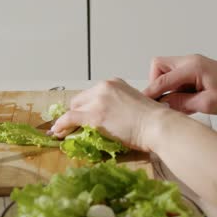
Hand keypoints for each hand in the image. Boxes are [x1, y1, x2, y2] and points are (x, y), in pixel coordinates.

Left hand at [51, 78, 169, 150]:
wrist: (158, 125)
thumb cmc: (153, 121)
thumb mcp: (134, 104)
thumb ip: (118, 106)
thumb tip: (109, 120)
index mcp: (114, 83)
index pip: (91, 94)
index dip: (85, 107)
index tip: (81, 116)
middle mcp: (104, 87)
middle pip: (79, 100)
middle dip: (76, 113)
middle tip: (74, 126)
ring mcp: (98, 101)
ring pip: (73, 110)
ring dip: (68, 121)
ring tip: (62, 132)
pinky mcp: (94, 116)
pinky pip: (69, 119)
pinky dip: (61, 126)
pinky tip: (58, 133)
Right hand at [143, 54, 216, 114]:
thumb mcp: (208, 104)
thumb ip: (182, 103)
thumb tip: (163, 104)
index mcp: (193, 67)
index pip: (163, 79)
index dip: (150, 93)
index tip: (142, 104)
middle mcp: (190, 61)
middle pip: (159, 66)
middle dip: (156, 83)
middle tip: (163, 101)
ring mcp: (192, 63)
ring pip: (166, 70)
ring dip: (166, 86)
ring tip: (177, 102)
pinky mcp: (195, 69)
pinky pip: (176, 75)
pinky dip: (174, 87)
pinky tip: (185, 99)